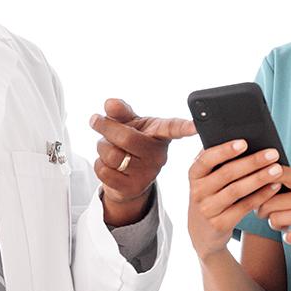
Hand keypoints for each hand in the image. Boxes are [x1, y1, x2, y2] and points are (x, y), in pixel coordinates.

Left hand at [90, 98, 194, 224]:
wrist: (125, 179)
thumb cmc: (130, 145)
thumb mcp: (128, 124)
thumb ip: (120, 112)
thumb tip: (110, 103)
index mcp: (159, 135)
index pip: (173, 128)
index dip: (184, 127)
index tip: (195, 126)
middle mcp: (158, 155)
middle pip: (127, 138)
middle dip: (105, 127)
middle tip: (95, 120)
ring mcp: (146, 173)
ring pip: (112, 155)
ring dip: (101, 147)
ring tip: (106, 147)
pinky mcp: (132, 187)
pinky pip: (104, 171)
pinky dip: (99, 164)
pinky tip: (108, 165)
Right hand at [187, 139, 284, 260]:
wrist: (203, 234)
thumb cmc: (211, 197)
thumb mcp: (207, 181)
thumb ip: (218, 164)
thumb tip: (245, 143)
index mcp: (194, 175)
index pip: (206, 159)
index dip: (225, 150)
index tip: (244, 143)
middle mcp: (198, 192)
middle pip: (227, 173)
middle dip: (252, 162)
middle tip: (272, 154)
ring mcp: (208, 209)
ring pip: (236, 190)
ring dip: (259, 178)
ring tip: (277, 169)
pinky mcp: (220, 224)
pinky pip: (244, 207)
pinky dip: (261, 195)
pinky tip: (274, 187)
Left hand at [256, 167, 290, 256]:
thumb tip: (270, 178)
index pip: (277, 172)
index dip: (261, 181)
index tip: (258, 190)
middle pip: (270, 200)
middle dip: (263, 210)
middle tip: (266, 214)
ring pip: (276, 218)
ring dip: (275, 224)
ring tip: (284, 225)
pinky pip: (290, 236)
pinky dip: (289, 237)